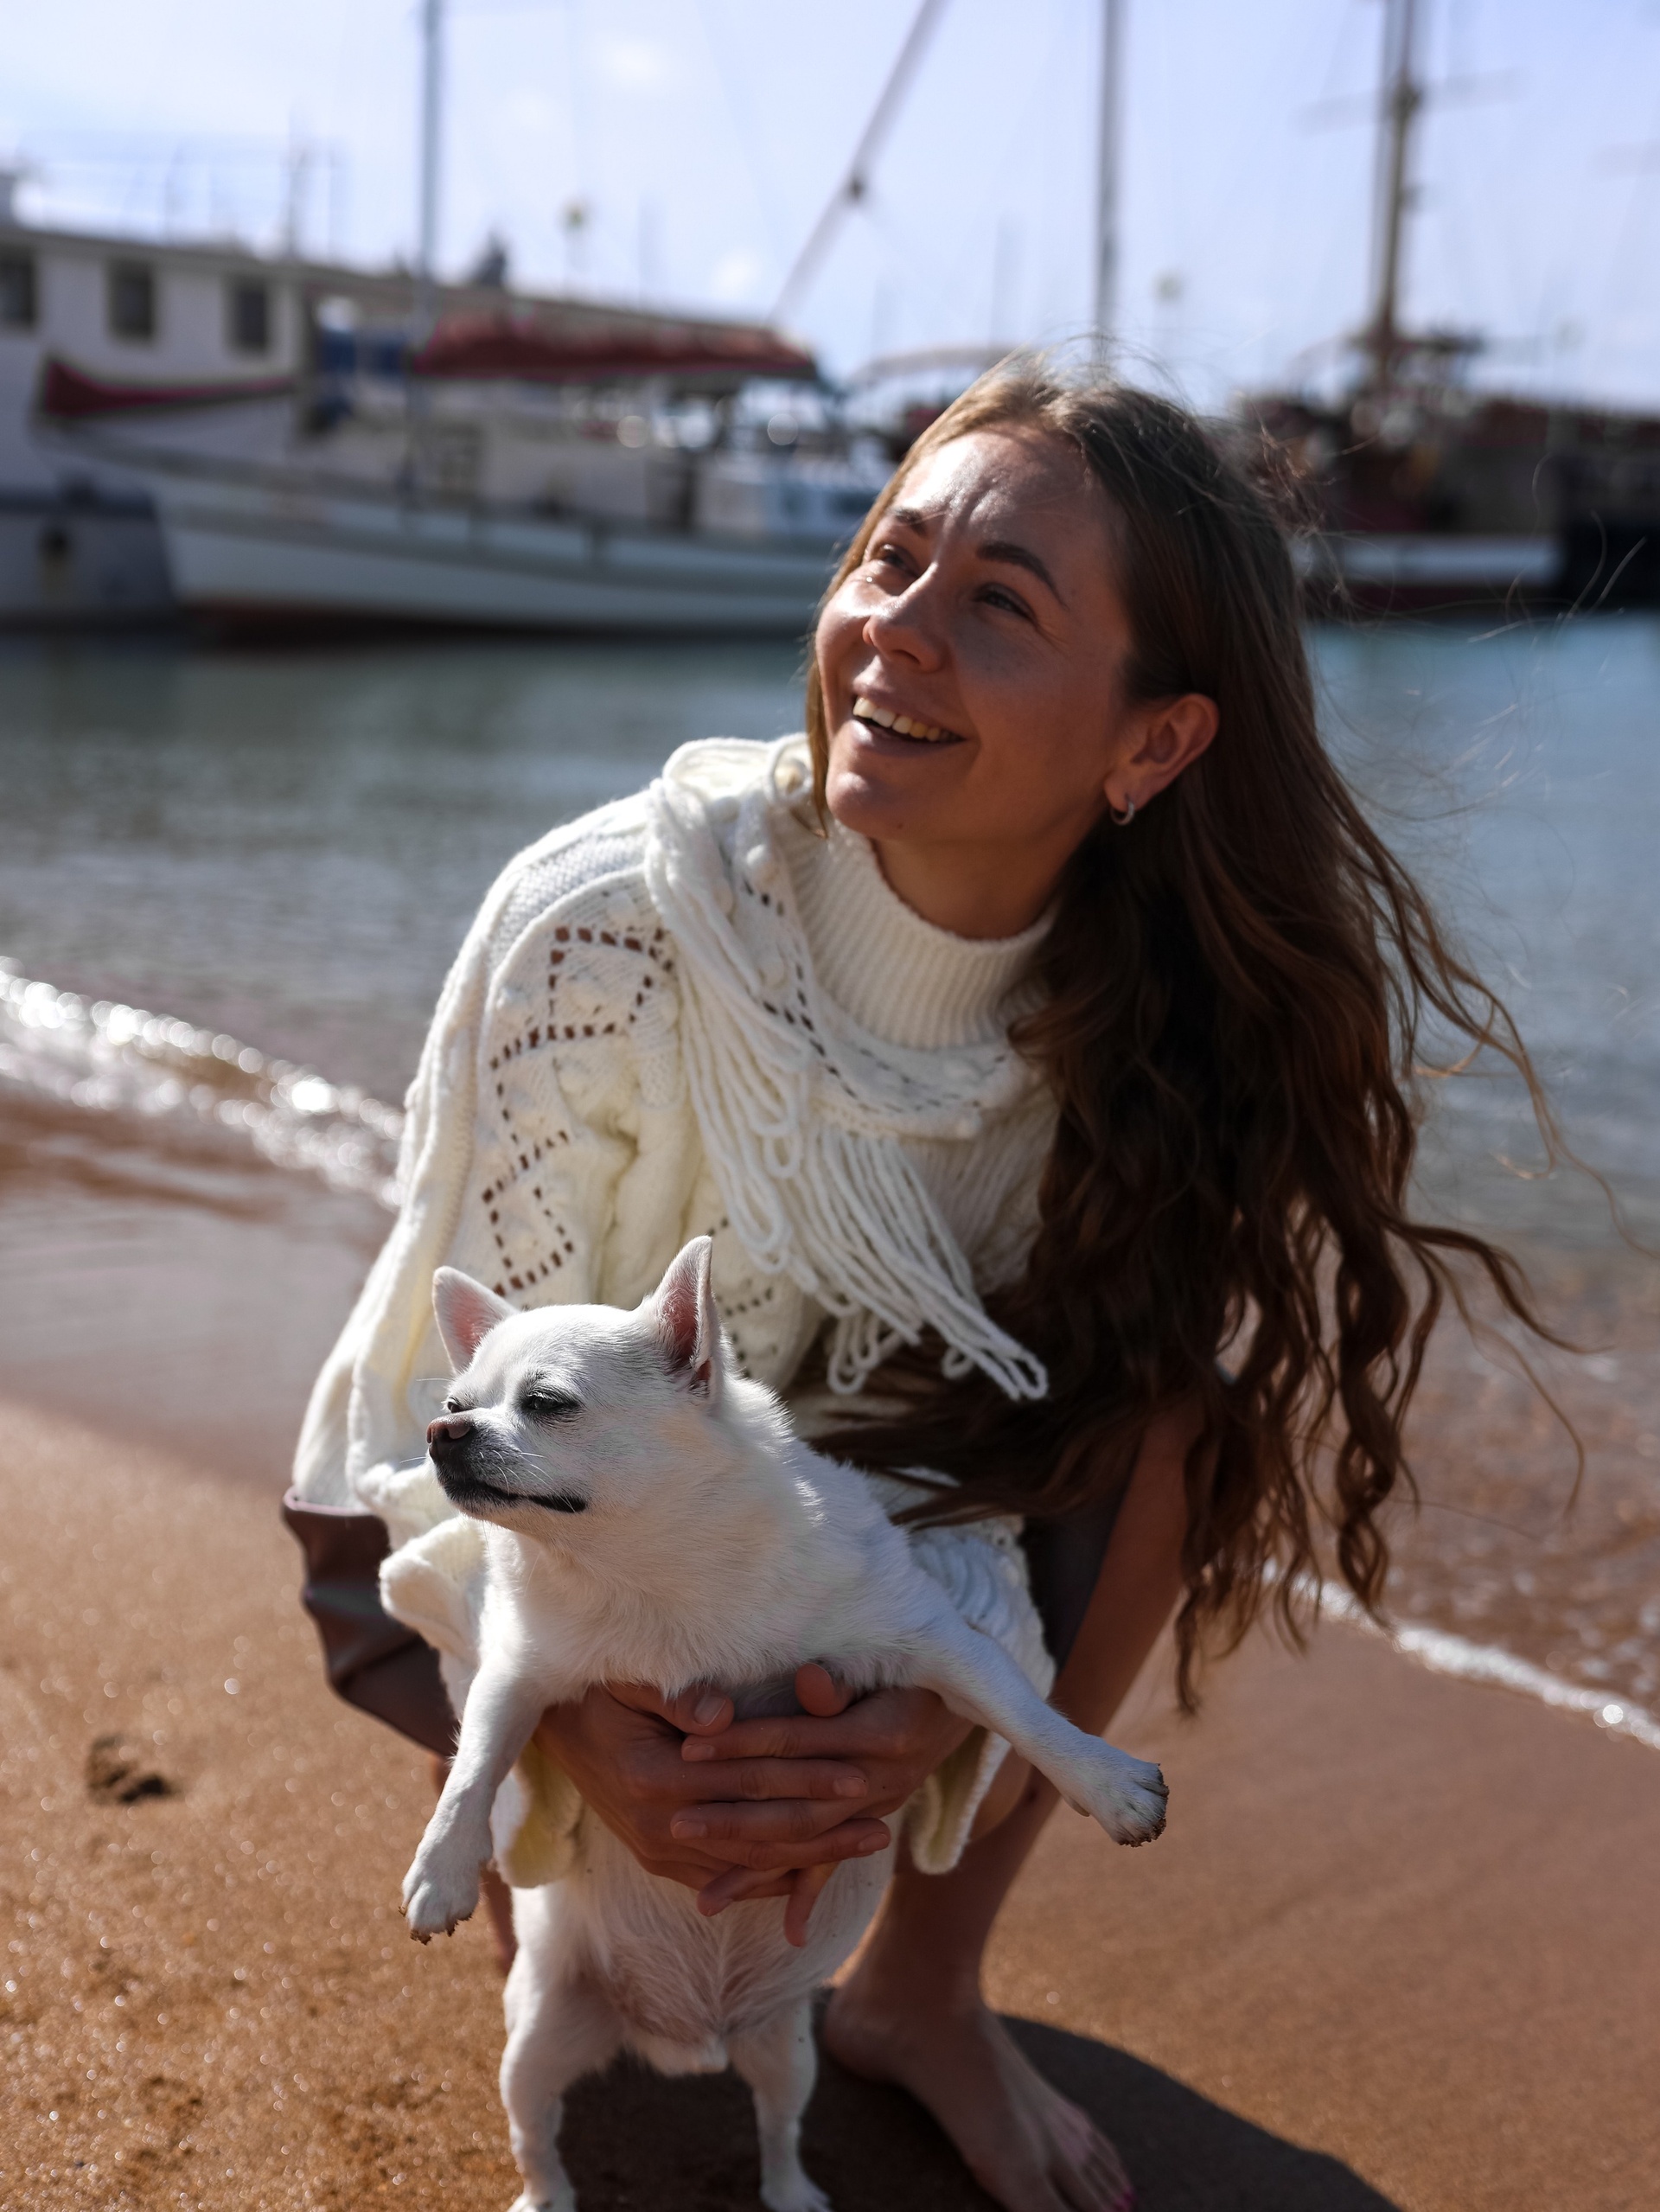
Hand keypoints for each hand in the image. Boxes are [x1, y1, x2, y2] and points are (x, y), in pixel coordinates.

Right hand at [533, 1666, 970, 1945]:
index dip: (808, 1780)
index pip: (749, 1785)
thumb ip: (674, 1694)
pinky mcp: (658, 1860)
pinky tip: (816, 1872)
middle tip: (883, 1824)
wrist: (555, 1730)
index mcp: (653, 1778)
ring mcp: (656, 1851)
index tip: (863, 1773)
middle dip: (825, 1831)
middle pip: (757, 1836)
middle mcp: (655, 1828)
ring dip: (810, 1858)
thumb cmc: (601, 1690)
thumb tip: (719, 1713)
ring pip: (747, 1865)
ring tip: (867, 1845)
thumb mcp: (631, 1678)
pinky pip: (724, 1876)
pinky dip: (771, 1877)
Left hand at [675, 1664, 972, 1942]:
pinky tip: (790, 1934)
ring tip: (706, 1902)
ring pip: (807, 1844)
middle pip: (794, 1806)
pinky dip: (811, 1894)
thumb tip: (810, 1681)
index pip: (792, 1742)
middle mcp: (878, 1780)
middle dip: (733, 1817)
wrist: (959, 1699)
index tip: (691, 1748)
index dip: (741, 1743)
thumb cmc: (909, 1669)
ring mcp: (875, 1807)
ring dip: (757, 1870)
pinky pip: (835, 1863)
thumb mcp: (880, 1666)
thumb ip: (841, 1681)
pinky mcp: (870, 1821)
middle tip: (677, 1825)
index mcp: (877, 1735)